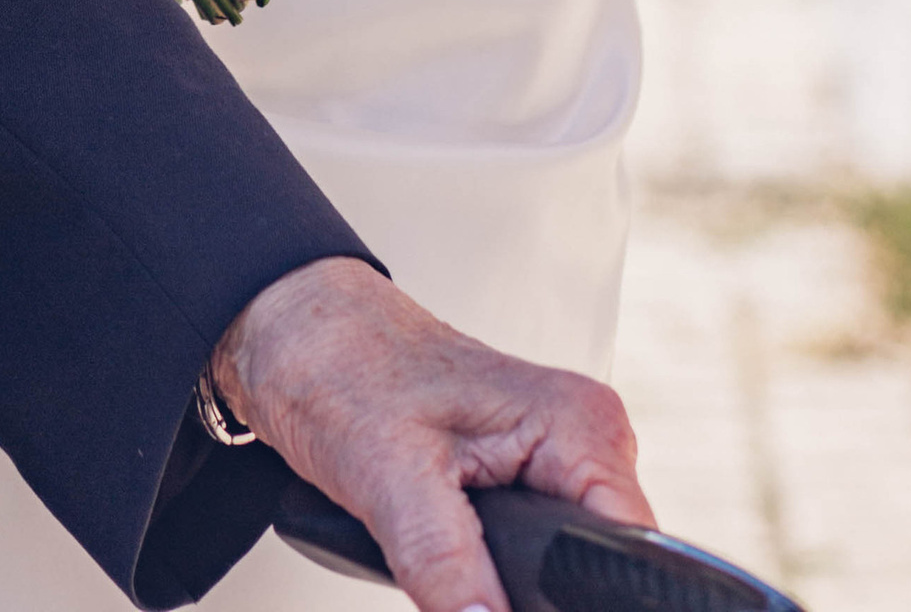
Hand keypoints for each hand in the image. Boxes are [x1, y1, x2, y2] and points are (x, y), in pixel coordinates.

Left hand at [211, 259, 650, 611]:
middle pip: (591, 574)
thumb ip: (446, 565)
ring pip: (556, 577)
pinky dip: (486, 581)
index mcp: (578, 426)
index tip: (507, 601)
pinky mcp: (514, 484)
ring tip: (437, 556)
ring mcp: (547, 464)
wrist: (285, 326)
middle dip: (532, 597)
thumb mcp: (386, 472)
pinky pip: (525, 562)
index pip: (626, 552)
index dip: (579, 601)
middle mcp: (577, 442)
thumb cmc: (333, 357)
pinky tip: (448, 567)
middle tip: (455, 575)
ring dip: (505, 591)